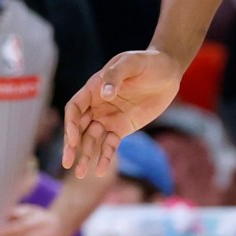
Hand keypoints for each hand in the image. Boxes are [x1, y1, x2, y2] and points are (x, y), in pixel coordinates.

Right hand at [63, 49, 182, 175]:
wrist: (169, 71)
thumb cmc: (148, 62)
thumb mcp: (132, 62)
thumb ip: (116, 75)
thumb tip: (105, 93)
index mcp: (94, 88)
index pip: (75, 109)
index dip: (71, 124)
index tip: (73, 140)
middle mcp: (97, 105)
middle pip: (78, 128)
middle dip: (71, 145)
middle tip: (67, 163)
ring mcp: (108, 118)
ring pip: (92, 140)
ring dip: (85, 156)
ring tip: (80, 174)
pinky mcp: (122, 128)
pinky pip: (109, 145)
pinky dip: (104, 157)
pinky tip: (99, 171)